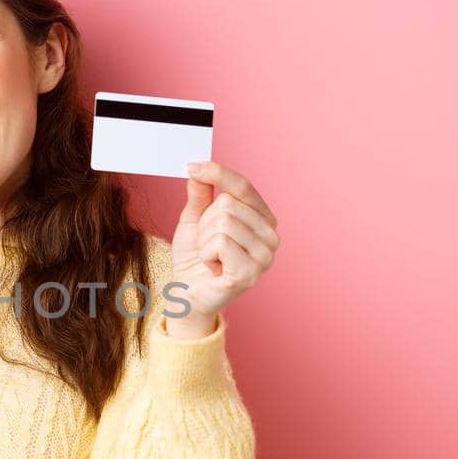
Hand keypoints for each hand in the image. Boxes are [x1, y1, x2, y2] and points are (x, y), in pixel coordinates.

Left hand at [165, 159, 280, 337]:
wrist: (186, 293)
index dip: (217, 173)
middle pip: (228, 204)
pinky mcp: (249, 273)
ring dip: (204, 240)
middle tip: (206, 244)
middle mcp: (271, 237)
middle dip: (205, 223)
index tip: (191, 165)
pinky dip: (206, 254)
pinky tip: (212, 267)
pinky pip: (220, 243)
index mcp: (263, 219)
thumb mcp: (195, 219)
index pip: (243, 186)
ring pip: (223, 222)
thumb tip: (198, 167)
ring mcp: (264, 257)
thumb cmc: (195, 257)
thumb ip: (200, 193)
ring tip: (209, 256)